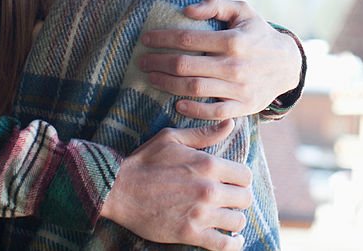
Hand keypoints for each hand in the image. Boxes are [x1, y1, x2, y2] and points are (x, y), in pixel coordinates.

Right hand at [101, 119, 250, 250]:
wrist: (118, 189)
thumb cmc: (144, 161)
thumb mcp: (173, 138)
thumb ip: (204, 133)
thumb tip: (230, 124)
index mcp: (208, 164)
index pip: (245, 175)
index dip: (241, 179)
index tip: (233, 182)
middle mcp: (209, 190)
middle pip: (245, 198)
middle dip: (239, 199)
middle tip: (230, 200)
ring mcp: (200, 214)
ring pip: (237, 222)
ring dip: (234, 220)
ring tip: (227, 218)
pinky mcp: (189, 234)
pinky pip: (223, 245)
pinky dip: (232, 244)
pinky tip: (233, 240)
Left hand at [138, 0, 301, 119]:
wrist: (288, 64)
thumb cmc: (258, 34)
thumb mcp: (243, 11)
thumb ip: (215, 5)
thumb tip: (186, 10)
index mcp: (234, 40)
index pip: (188, 39)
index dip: (163, 38)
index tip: (146, 38)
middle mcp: (235, 65)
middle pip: (185, 66)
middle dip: (158, 63)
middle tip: (142, 61)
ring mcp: (239, 88)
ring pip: (194, 89)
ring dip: (167, 84)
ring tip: (151, 78)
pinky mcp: (243, 106)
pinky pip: (212, 112)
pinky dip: (192, 109)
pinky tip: (176, 102)